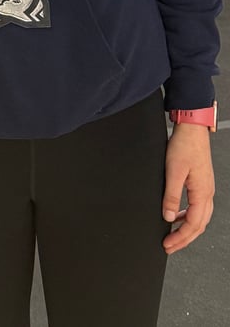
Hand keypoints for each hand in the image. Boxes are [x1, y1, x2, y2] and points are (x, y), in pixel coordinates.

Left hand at [162, 122, 213, 253]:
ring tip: (173, 234)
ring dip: (186, 228)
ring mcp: (206, 188)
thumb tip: (168, 216)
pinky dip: (187, 216)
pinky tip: (177, 214)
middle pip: (198, 225)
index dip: (180, 238)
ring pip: (199, 217)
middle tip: (170, 246)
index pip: (193, 225)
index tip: (168, 245)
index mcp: (202, 193)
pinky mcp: (201, 183)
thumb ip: (171, 196)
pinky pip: (197, 207)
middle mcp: (207, 193)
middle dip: (184, 238)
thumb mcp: (173, 172)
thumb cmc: (185, 146)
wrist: (192, 129)